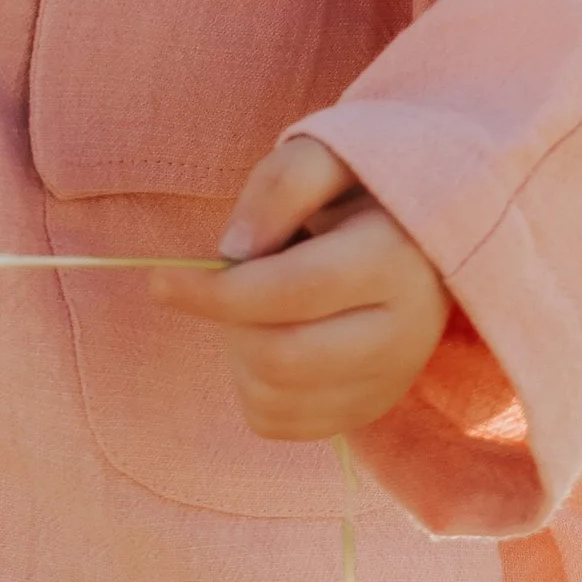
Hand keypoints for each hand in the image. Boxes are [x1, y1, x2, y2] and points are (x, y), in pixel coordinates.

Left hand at [151, 135, 451, 439]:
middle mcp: (404, 336)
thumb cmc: (362, 190)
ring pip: (272, 396)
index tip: (160, 281)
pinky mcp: (367, 412)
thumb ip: (282, 186)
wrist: (422, 239)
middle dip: (229, 322)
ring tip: (260, 306)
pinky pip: (277, 423)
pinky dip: (251, 385)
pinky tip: (272, 339)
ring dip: (237, 352)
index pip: (295, 291)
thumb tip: (233, 251)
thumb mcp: (326, 158)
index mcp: (395, 261)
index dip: (217, 292)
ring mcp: (388, 383)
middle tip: (230, 284)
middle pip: (281, 357)